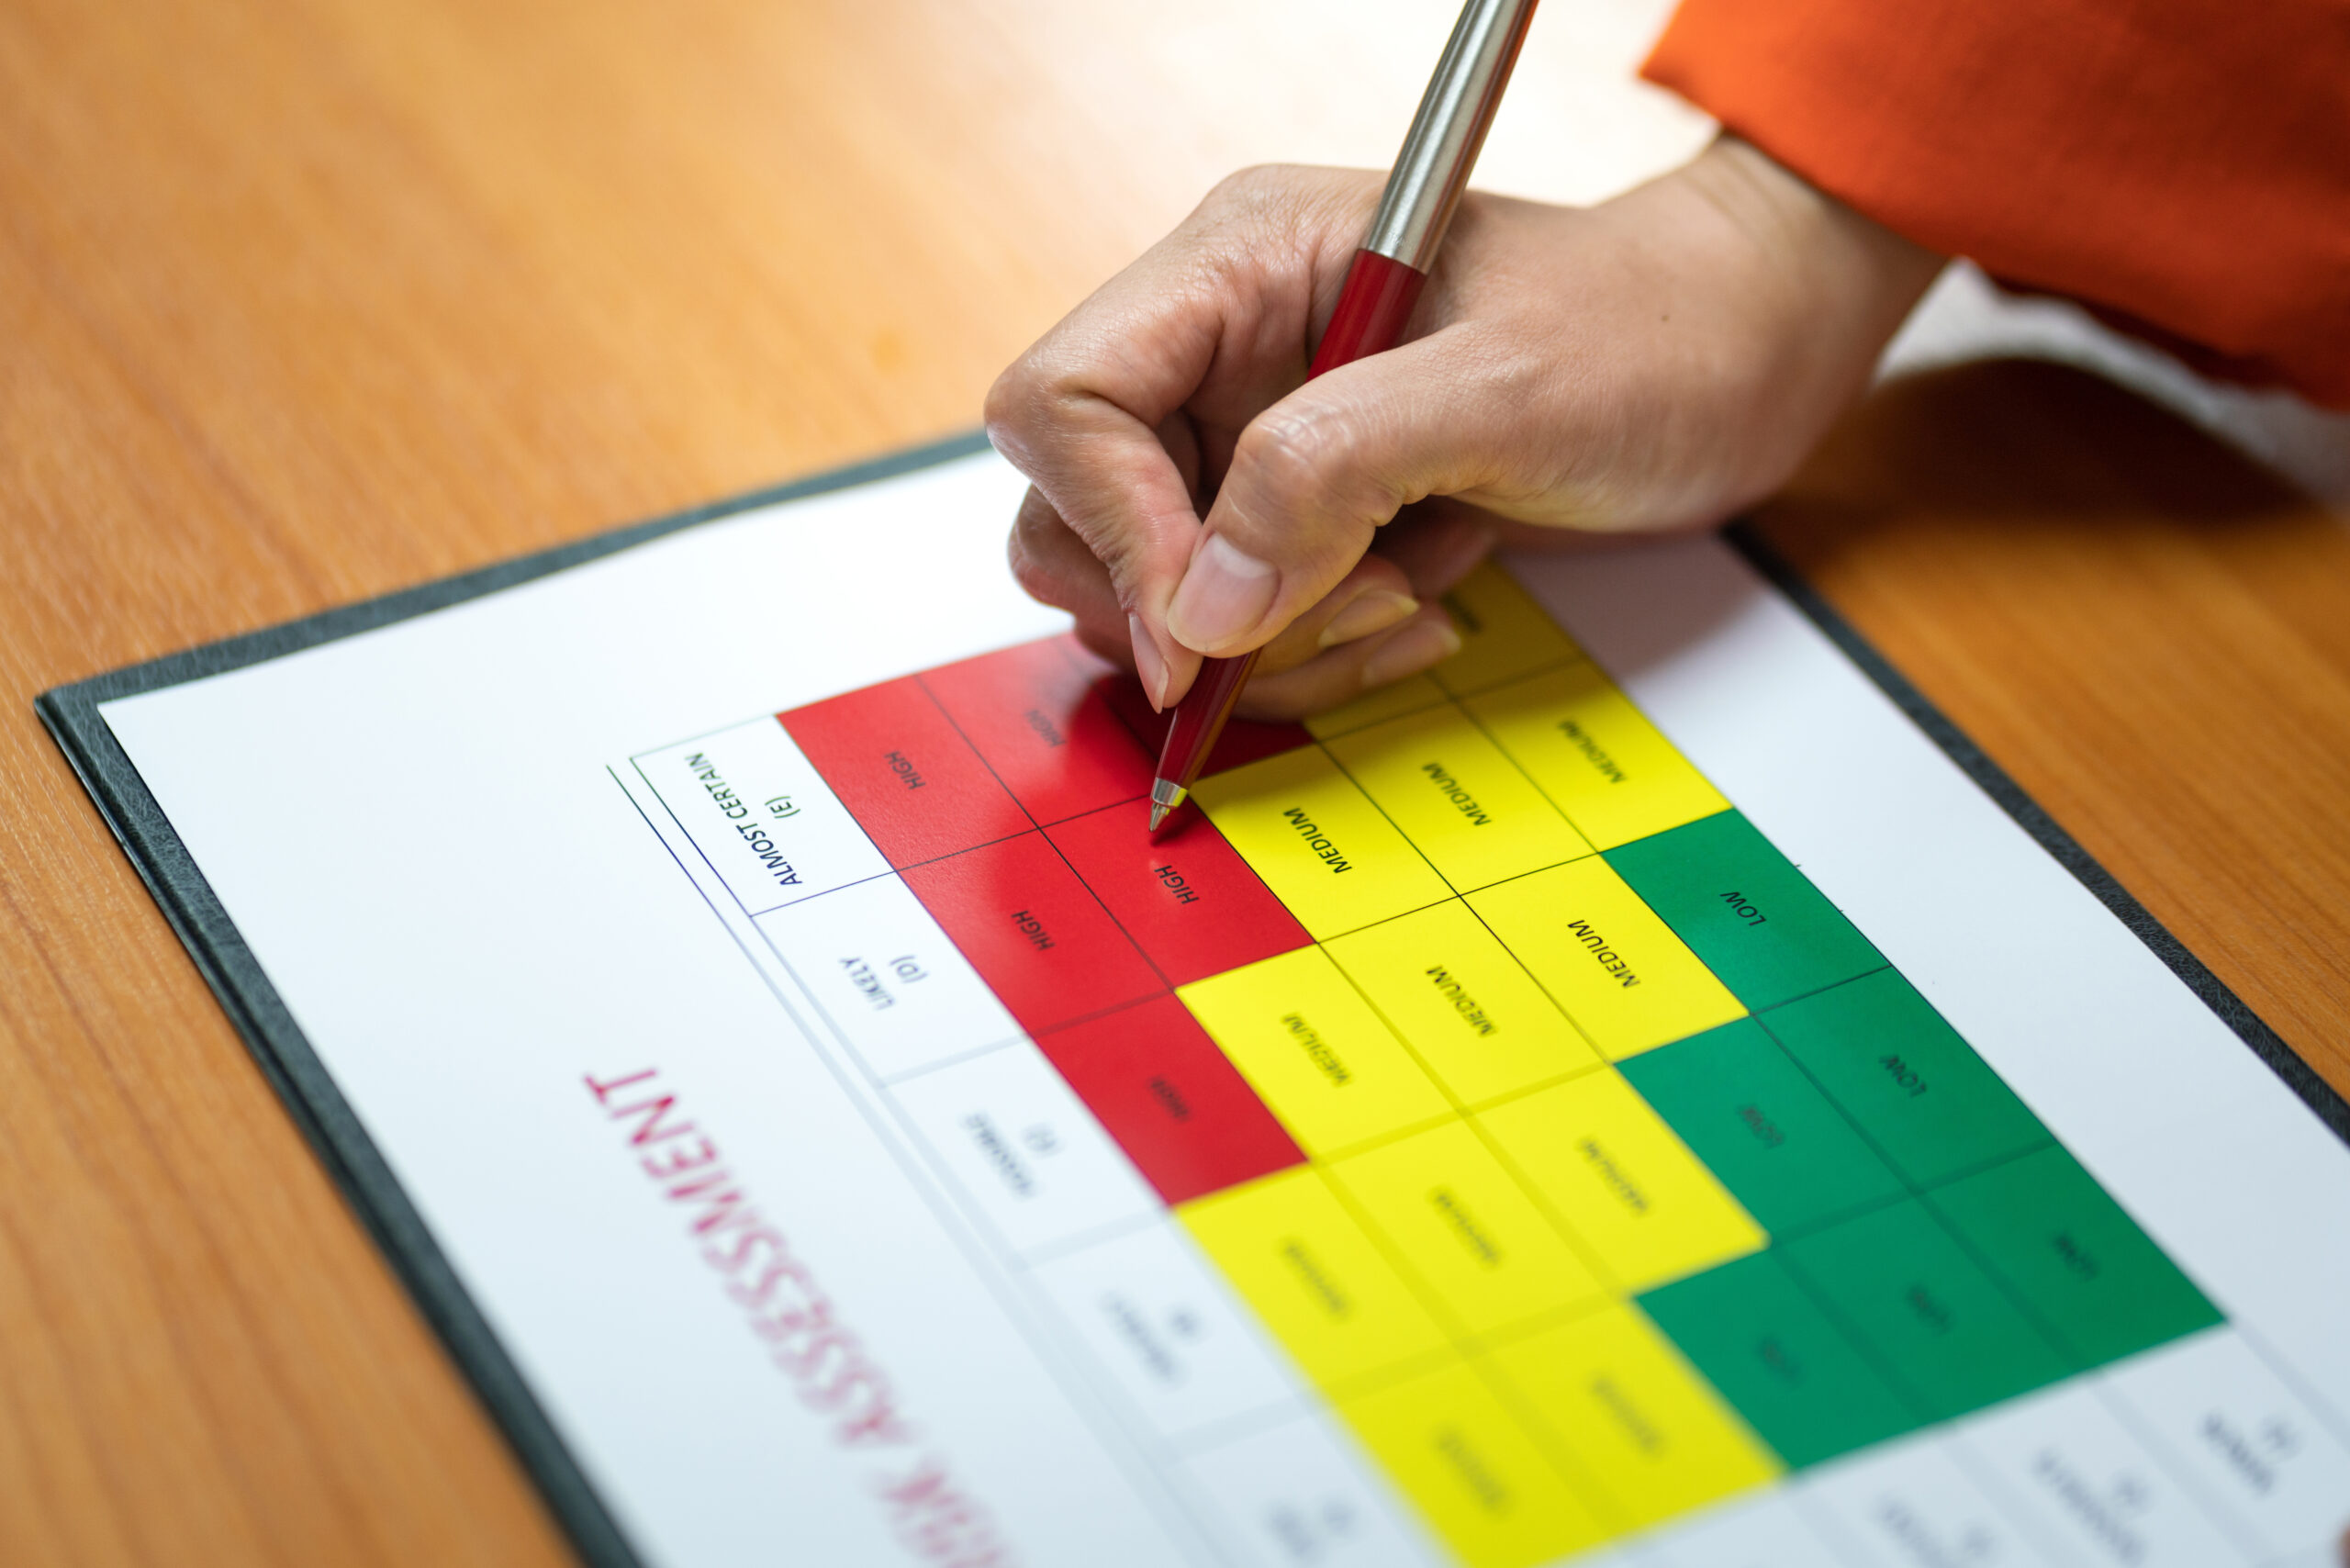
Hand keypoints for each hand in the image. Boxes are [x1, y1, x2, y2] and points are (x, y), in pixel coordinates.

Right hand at [984, 138, 1942, 718]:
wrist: (1740, 355)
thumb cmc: (1651, 328)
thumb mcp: (1506, 388)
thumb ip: (1336, 470)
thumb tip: (1202, 603)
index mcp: (1240, 266)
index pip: (1069, 399)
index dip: (1115, 523)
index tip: (1209, 620)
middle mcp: (1222, 352)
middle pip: (1080, 515)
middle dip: (1196, 604)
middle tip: (1342, 601)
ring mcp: (1256, 440)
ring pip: (1160, 598)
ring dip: (1274, 642)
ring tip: (1407, 596)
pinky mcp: (1300, 516)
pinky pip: (1241, 628)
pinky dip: (1317, 651)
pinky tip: (1422, 603)